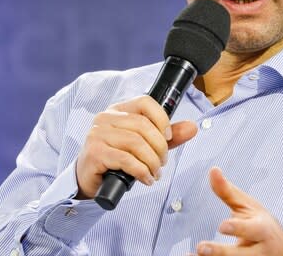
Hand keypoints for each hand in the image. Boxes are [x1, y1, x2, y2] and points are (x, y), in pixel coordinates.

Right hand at [75, 95, 197, 198]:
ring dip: (152, 162)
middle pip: (143, 125)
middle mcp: (105, 118)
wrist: (89, 180)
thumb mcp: (144, 145)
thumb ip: (167, 136)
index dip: (162, 119)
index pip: (145, 102)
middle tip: (162, 163)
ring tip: (155, 173)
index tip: (168, 138)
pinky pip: (126, 160)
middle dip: (160, 147)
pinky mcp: (94, 153)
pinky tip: (146, 179)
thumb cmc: (116, 160)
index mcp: (118, 110)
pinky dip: (141, 171)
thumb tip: (193, 127)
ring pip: (136, 143)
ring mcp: (97, 134)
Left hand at [195, 167, 282, 255]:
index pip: (252, 230)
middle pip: (241, 255)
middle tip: (201, 247)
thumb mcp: (248, 206)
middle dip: (222, 253)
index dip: (239, 228)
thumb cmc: (260, 224)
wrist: (281, 251)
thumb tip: (213, 170)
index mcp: (262, 229)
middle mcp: (258, 251)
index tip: (222, 226)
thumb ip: (228, 192)